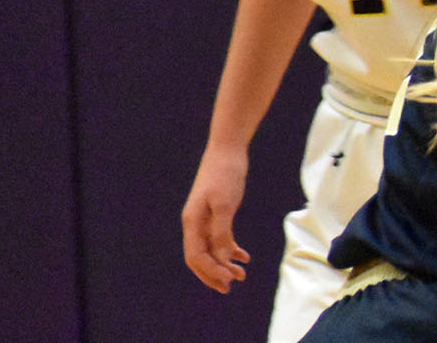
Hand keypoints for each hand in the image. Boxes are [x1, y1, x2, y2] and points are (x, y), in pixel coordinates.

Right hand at [182, 145, 251, 292]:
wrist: (227, 150)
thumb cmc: (225, 174)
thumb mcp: (225, 205)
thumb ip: (222, 232)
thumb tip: (223, 258)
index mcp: (192, 222)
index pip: (196, 257)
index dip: (211, 272)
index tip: (229, 281)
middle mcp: (194, 223)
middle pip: (200, 257)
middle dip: (215, 273)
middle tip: (232, 285)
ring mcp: (204, 218)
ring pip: (211, 249)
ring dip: (224, 263)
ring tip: (241, 274)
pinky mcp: (216, 212)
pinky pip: (220, 237)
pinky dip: (231, 249)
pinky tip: (244, 256)